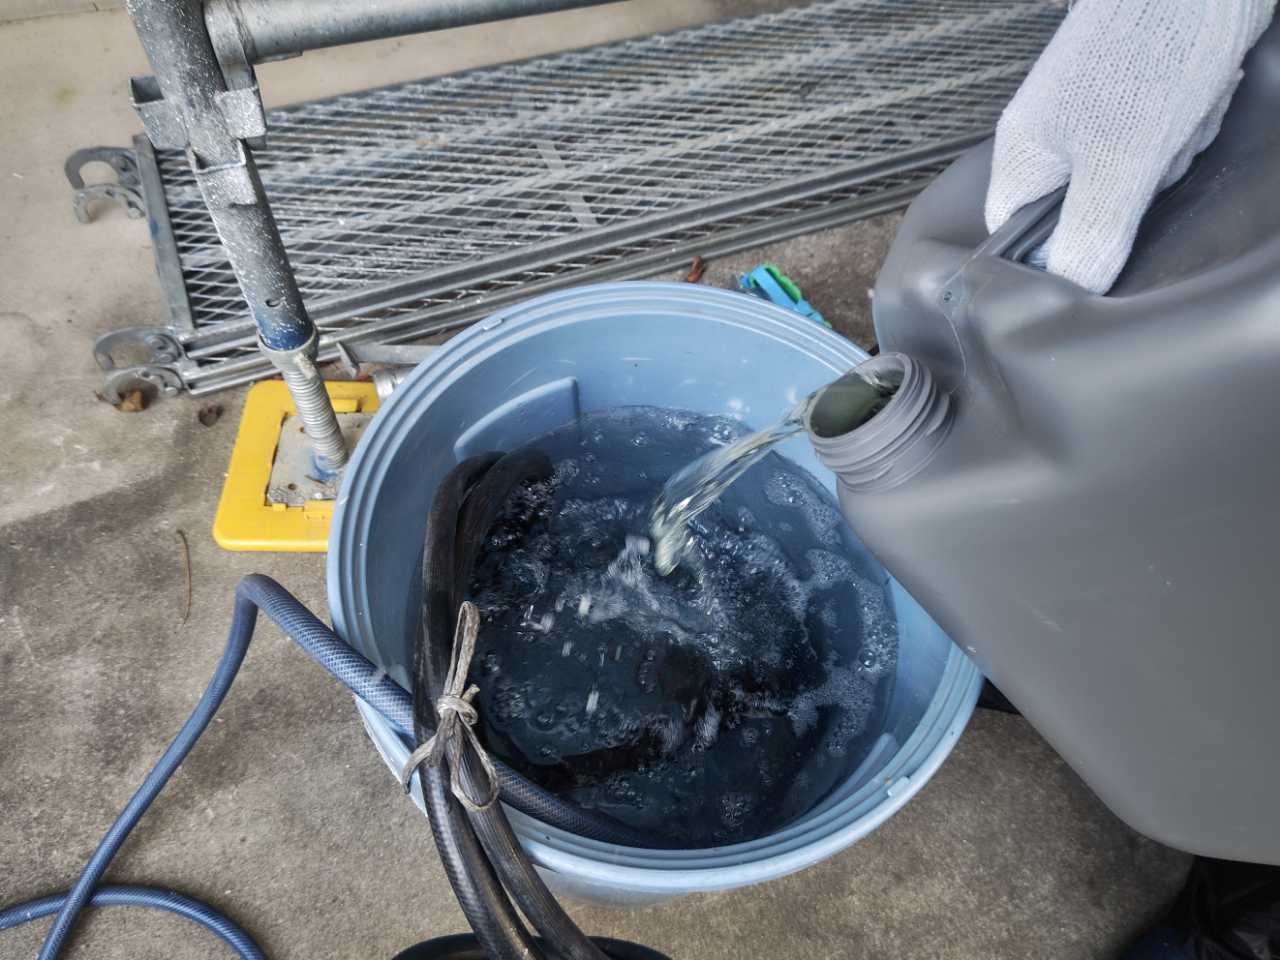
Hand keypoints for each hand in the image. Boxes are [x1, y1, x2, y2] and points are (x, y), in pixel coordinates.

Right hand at [985, 0, 1273, 292]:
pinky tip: (1194, 104)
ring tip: (1176, 122)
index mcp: (1024, 155)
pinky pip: (1162, 144)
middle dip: (1131, 199)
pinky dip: (1187, 131)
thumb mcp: (1120, 163)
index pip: (1017, 238)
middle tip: (1149, 167)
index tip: (1095, 251)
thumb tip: (1073, 288)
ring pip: (1131, 180)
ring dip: (1169, 159)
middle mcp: (1052, 135)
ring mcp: (1096, 115)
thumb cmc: (1151, 43)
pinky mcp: (1138, 96)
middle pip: (1085, 212)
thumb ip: (1090, 234)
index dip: (1059, 255)